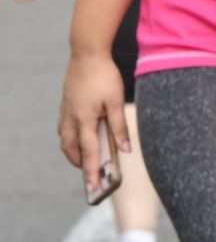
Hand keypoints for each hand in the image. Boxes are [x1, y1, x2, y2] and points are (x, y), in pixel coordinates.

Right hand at [57, 53, 129, 194]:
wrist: (87, 53)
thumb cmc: (104, 76)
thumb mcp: (116, 101)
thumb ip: (119, 126)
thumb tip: (126, 149)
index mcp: (84, 120)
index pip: (89, 153)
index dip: (91, 172)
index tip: (93, 188)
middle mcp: (71, 119)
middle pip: (72, 150)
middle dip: (81, 164)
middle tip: (91, 173)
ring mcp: (65, 111)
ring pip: (65, 140)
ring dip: (74, 151)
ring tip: (85, 158)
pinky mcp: (65, 104)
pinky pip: (64, 127)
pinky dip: (70, 137)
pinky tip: (79, 136)